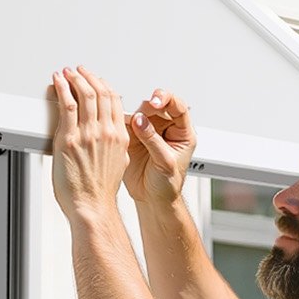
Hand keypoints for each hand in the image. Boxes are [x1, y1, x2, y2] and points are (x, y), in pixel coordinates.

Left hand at [50, 66, 129, 220]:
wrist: (91, 207)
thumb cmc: (100, 192)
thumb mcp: (118, 163)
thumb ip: (114, 144)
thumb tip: (107, 136)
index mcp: (119, 136)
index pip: (114, 100)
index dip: (104, 85)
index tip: (96, 79)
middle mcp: (105, 131)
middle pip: (100, 93)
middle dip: (88, 77)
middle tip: (79, 70)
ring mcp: (87, 134)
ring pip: (84, 95)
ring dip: (74, 79)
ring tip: (67, 73)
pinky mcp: (69, 139)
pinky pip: (66, 106)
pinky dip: (62, 89)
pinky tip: (58, 83)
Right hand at [124, 89, 196, 214]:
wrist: (153, 199)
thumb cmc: (167, 185)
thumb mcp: (166, 163)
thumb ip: (154, 141)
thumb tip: (141, 121)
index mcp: (181, 133)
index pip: (178, 107)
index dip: (167, 100)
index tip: (156, 102)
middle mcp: (165, 129)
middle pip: (157, 106)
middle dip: (147, 105)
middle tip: (139, 114)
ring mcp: (148, 131)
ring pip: (140, 112)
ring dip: (133, 113)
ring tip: (128, 121)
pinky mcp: (133, 137)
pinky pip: (126, 124)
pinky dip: (121, 122)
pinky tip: (118, 124)